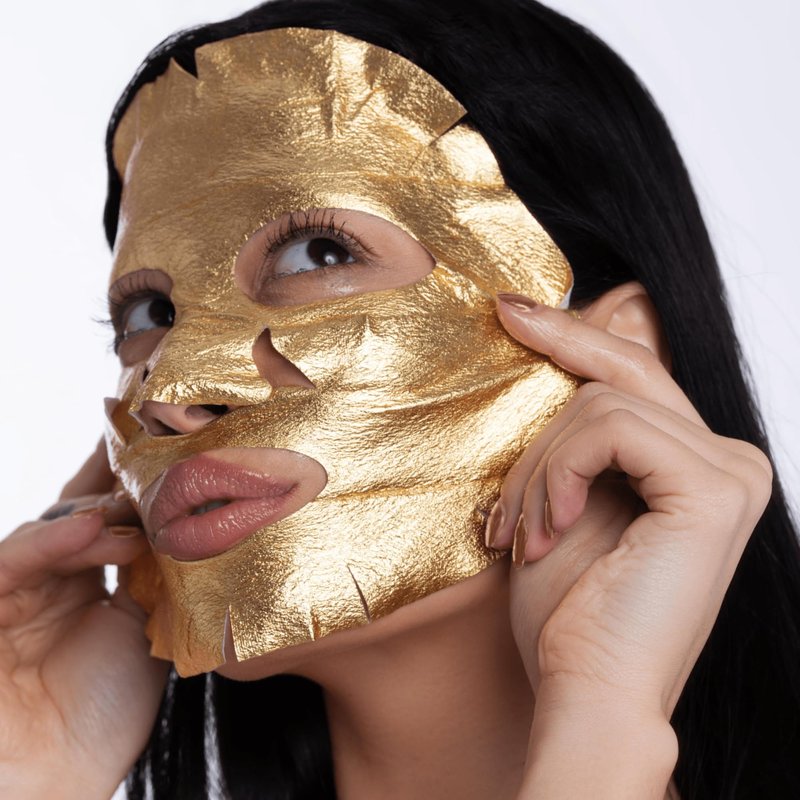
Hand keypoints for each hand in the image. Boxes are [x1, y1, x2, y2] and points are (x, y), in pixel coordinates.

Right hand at [0, 440, 168, 798]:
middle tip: (159, 456)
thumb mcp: (147, 633)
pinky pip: (14, 561)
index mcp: (89, 580)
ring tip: (136, 502)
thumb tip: (188, 524)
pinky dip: (51, 539)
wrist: (57, 780)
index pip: (111, 516)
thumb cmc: (102, 714)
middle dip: (120, 481)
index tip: (167, 441)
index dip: (134, 480)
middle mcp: (52, 575)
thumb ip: (156, 577)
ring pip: (52, 526)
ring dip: (97, 510)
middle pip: (83, 507)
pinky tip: (91, 523)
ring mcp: (17, 587)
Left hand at [487, 290, 771, 794]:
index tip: (509, 308)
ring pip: (600, 402)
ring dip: (538, 466)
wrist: (585, 692)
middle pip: (621, 370)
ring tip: (520, 531)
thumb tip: (560, 351)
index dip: (570, 333)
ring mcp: (731, 471)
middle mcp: (728, 460)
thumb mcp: (562, 498)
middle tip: (498, 376)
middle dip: (546, 379)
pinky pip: (611, 428)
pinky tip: (549, 530)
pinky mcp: (715, 489)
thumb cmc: (566, 609)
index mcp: (695, 462)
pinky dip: (559, 473)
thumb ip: (577, 433)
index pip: (629, 372)